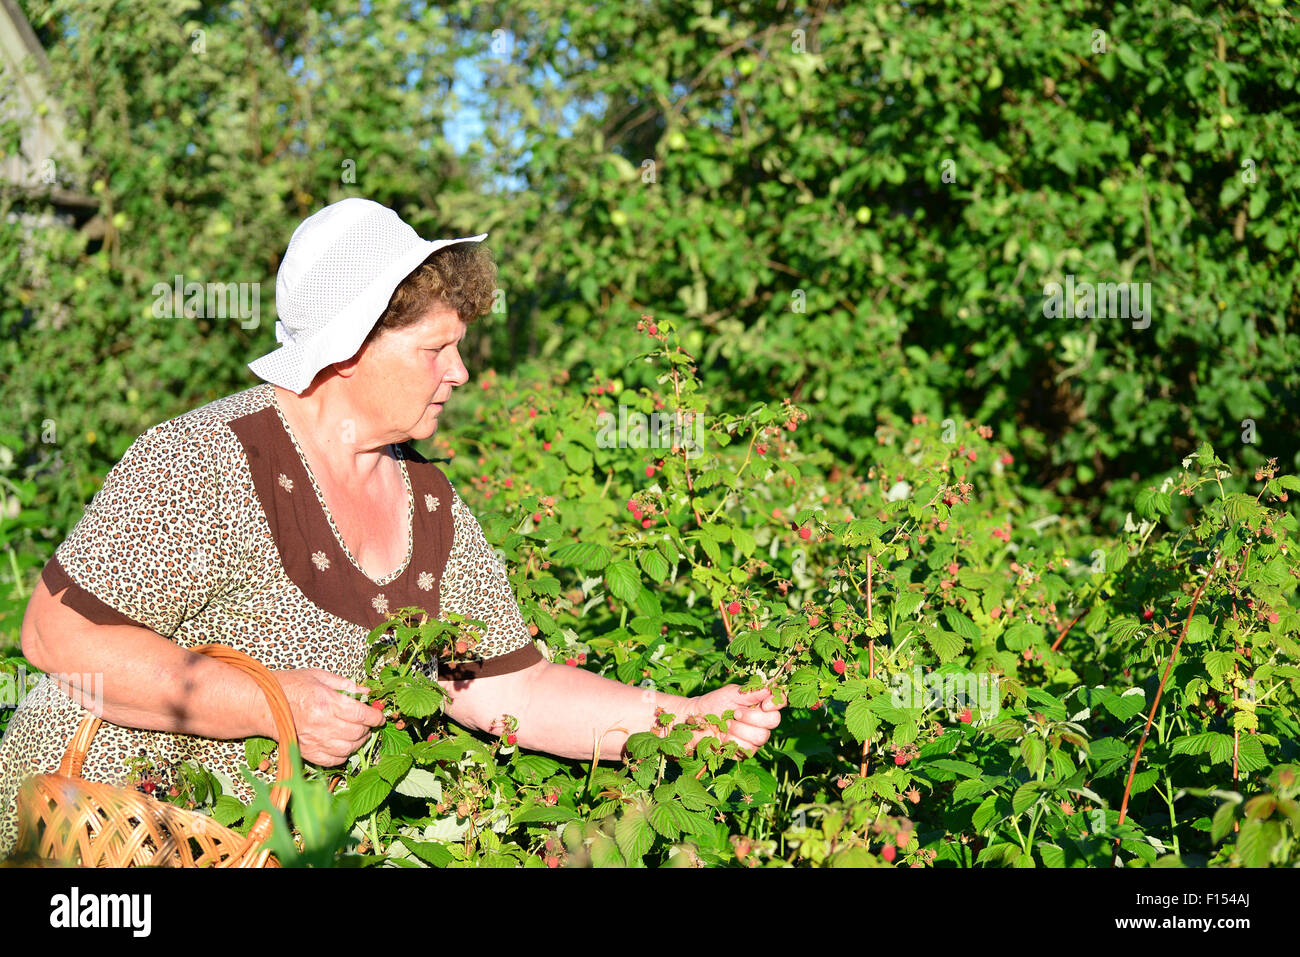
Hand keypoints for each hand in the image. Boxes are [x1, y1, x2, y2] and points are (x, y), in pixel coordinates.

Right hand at [268, 669, 386, 766]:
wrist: (262, 704)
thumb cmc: (290, 686)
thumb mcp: (319, 676)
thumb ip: (346, 685)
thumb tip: (367, 694)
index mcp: (327, 702)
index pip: (361, 715)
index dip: (376, 717)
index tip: (380, 716)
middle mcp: (322, 724)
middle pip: (357, 732)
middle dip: (367, 728)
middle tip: (367, 722)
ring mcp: (314, 741)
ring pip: (348, 749)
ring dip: (358, 742)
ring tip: (357, 733)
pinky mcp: (307, 752)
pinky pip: (333, 761)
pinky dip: (343, 755)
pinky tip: (343, 745)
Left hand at [685, 685, 783, 757]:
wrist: (696, 721)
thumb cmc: (714, 703)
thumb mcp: (731, 693)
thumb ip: (750, 692)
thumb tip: (769, 688)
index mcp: (760, 704)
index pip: (780, 701)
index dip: (777, 703)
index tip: (764, 704)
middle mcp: (762, 721)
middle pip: (773, 721)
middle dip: (753, 717)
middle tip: (735, 713)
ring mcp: (755, 737)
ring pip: (761, 736)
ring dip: (740, 729)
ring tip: (727, 724)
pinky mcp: (746, 751)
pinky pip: (748, 748)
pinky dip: (733, 741)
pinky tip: (724, 736)